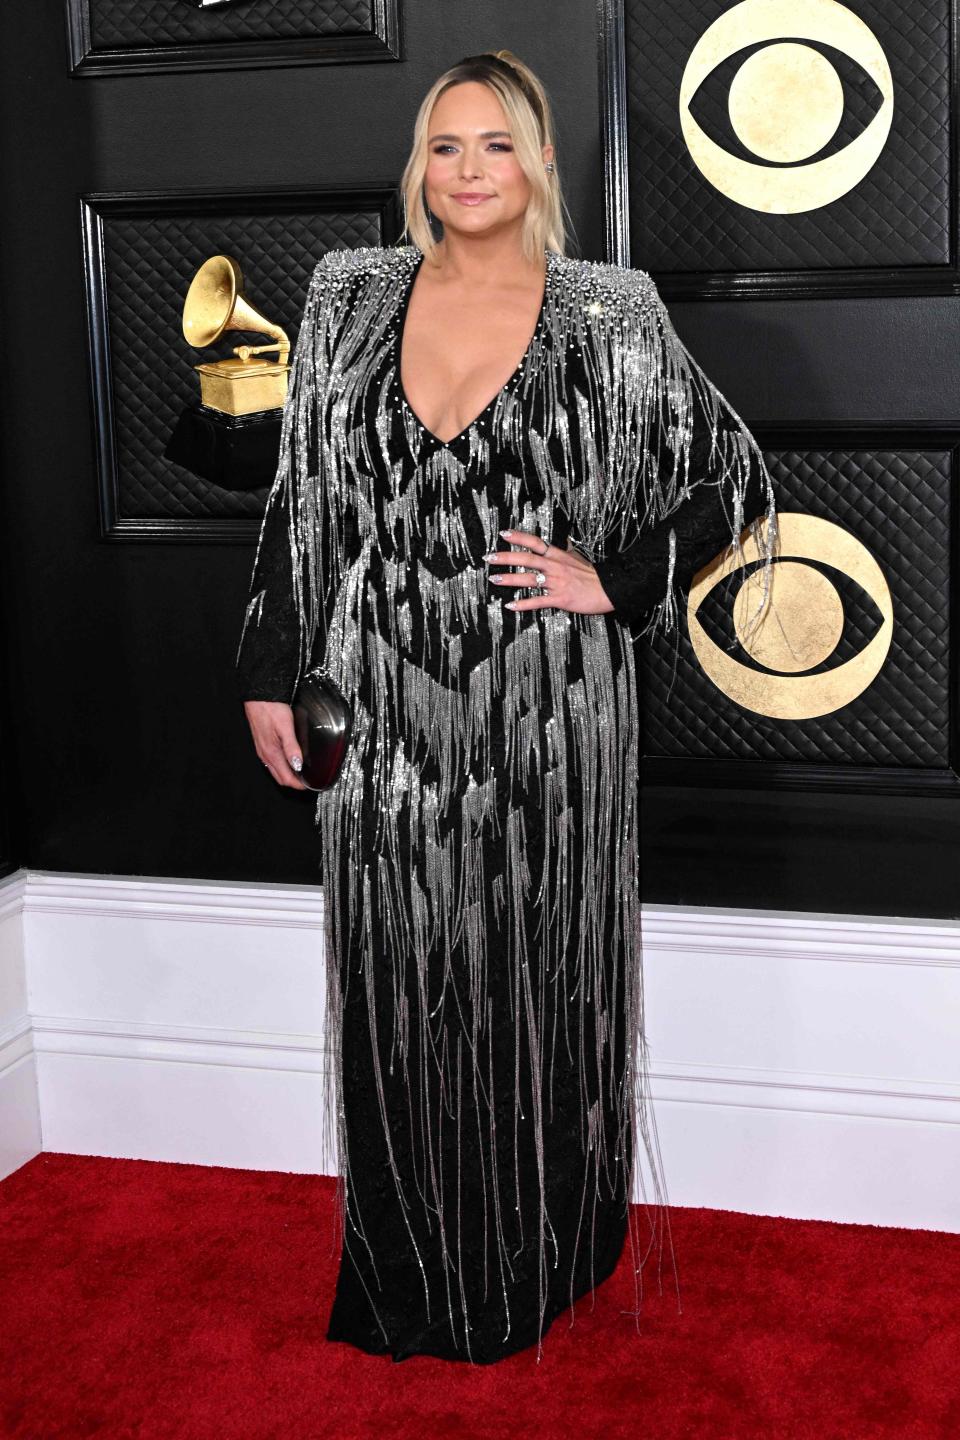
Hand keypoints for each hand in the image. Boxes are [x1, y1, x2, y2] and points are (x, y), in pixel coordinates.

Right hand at [242, 700, 308, 790]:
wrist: (258, 696)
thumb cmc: (270, 708)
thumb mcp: (285, 726)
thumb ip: (292, 747)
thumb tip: (298, 765)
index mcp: (271, 753)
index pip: (286, 778)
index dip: (298, 785)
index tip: (309, 785)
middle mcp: (265, 754)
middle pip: (280, 777)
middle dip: (293, 782)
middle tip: (306, 782)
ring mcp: (262, 750)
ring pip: (276, 770)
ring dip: (288, 774)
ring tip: (301, 773)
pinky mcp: (262, 744)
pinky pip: (272, 762)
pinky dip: (282, 766)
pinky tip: (289, 760)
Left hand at [484, 529, 614, 614]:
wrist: (609, 589)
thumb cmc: (593, 575)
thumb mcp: (578, 558)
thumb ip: (566, 551)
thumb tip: (563, 542)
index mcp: (558, 556)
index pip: (535, 543)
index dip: (519, 537)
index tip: (504, 534)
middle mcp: (555, 567)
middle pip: (526, 559)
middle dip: (506, 558)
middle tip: (489, 557)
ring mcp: (557, 583)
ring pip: (529, 579)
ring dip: (510, 579)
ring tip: (495, 579)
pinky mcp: (560, 599)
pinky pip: (538, 601)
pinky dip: (523, 604)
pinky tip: (510, 605)